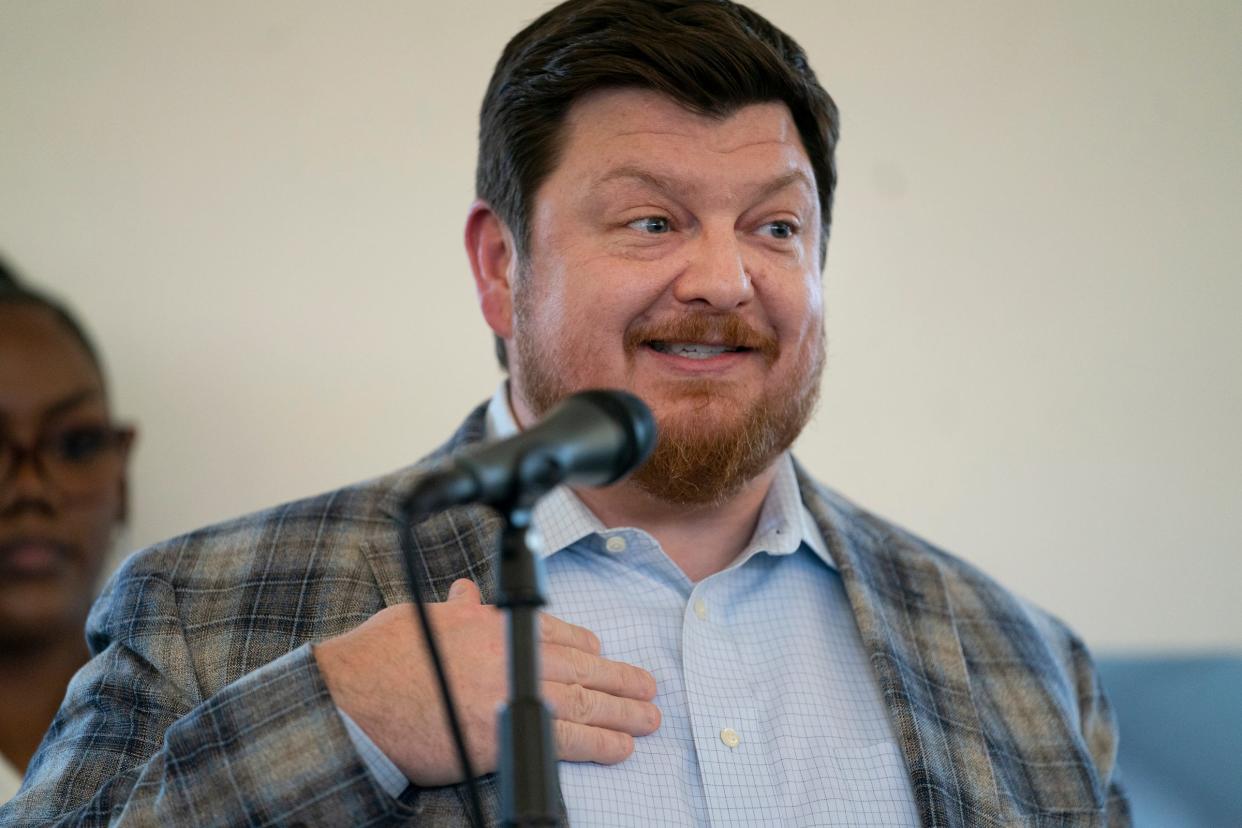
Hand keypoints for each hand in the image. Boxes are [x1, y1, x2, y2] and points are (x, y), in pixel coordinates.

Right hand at [314, 578, 659, 786]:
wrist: (354, 698)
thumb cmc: (379, 658)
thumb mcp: (422, 617)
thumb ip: (454, 610)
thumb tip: (463, 595)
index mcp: (493, 623)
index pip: (557, 633)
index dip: (588, 647)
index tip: (604, 653)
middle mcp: (510, 654)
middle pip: (582, 665)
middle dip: (620, 678)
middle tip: (649, 687)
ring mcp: (511, 693)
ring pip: (585, 700)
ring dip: (624, 710)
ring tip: (650, 717)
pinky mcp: (504, 734)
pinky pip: (568, 739)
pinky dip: (601, 743)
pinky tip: (622, 746)